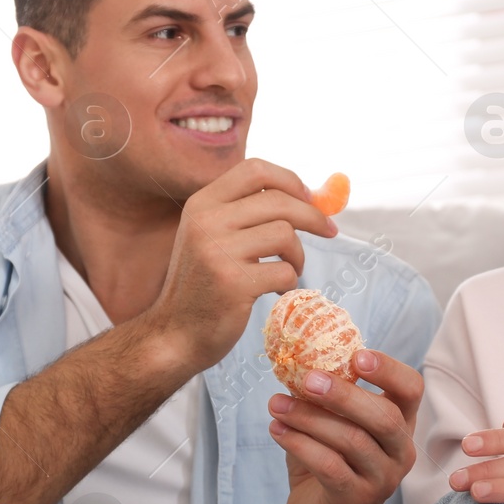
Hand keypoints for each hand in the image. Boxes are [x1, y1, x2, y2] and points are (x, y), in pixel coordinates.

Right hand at [145, 158, 337, 370]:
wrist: (174, 334)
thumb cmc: (202, 285)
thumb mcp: (210, 236)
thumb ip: (246, 213)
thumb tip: (310, 196)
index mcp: (202, 204)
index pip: (255, 169)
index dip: (290, 180)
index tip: (309, 198)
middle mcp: (207, 222)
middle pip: (278, 200)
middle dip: (312, 215)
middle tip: (329, 230)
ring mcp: (218, 252)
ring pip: (285, 234)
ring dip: (298, 255)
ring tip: (290, 270)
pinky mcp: (233, 284)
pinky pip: (285, 271)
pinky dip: (290, 283)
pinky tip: (276, 291)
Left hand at [269, 349, 422, 503]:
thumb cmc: (327, 466)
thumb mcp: (331, 426)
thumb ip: (324, 397)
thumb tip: (296, 358)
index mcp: (400, 424)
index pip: (412, 389)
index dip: (389, 369)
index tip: (356, 355)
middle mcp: (400, 451)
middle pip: (383, 416)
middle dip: (342, 394)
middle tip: (306, 379)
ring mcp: (383, 479)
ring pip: (352, 440)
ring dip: (309, 418)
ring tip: (275, 405)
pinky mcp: (356, 501)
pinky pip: (330, 466)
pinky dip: (300, 444)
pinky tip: (277, 430)